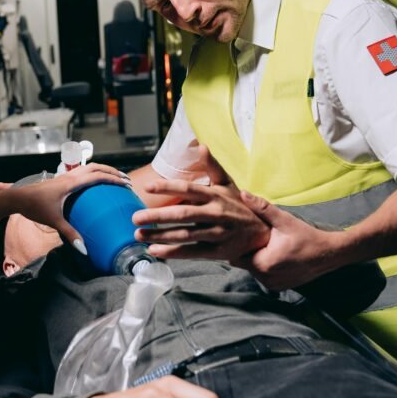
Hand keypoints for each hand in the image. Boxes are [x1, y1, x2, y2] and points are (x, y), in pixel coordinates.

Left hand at [0, 163, 128, 246]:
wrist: (15, 197)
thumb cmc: (34, 207)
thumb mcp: (54, 221)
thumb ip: (70, 234)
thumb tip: (84, 249)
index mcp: (71, 183)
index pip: (97, 176)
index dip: (113, 179)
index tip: (126, 183)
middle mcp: (69, 177)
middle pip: (95, 167)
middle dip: (111, 171)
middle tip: (124, 178)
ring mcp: (63, 177)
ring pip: (87, 167)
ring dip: (101, 170)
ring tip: (112, 177)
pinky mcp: (58, 180)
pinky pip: (80, 172)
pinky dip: (91, 174)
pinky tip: (92, 183)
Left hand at [131, 146, 268, 258]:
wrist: (261, 232)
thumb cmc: (239, 205)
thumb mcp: (228, 184)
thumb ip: (212, 166)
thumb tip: (201, 145)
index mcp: (216, 195)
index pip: (188, 189)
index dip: (168, 188)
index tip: (147, 187)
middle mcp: (216, 214)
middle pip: (183, 214)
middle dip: (157, 216)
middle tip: (135, 217)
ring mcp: (217, 234)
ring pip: (185, 235)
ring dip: (160, 235)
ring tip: (138, 234)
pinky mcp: (217, 252)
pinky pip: (191, 252)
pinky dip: (172, 252)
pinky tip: (154, 250)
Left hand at [237, 191, 341, 289]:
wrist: (329, 254)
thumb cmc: (306, 236)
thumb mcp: (284, 220)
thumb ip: (261, 208)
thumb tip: (243, 193)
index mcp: (262, 264)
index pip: (235, 257)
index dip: (237, 245)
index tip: (244, 235)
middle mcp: (265, 278)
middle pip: (244, 264)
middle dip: (247, 251)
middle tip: (257, 238)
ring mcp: (273, 284)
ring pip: (254, 270)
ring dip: (257, 259)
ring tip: (267, 245)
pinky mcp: (280, 286)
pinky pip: (264, 276)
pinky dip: (266, 267)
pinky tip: (275, 254)